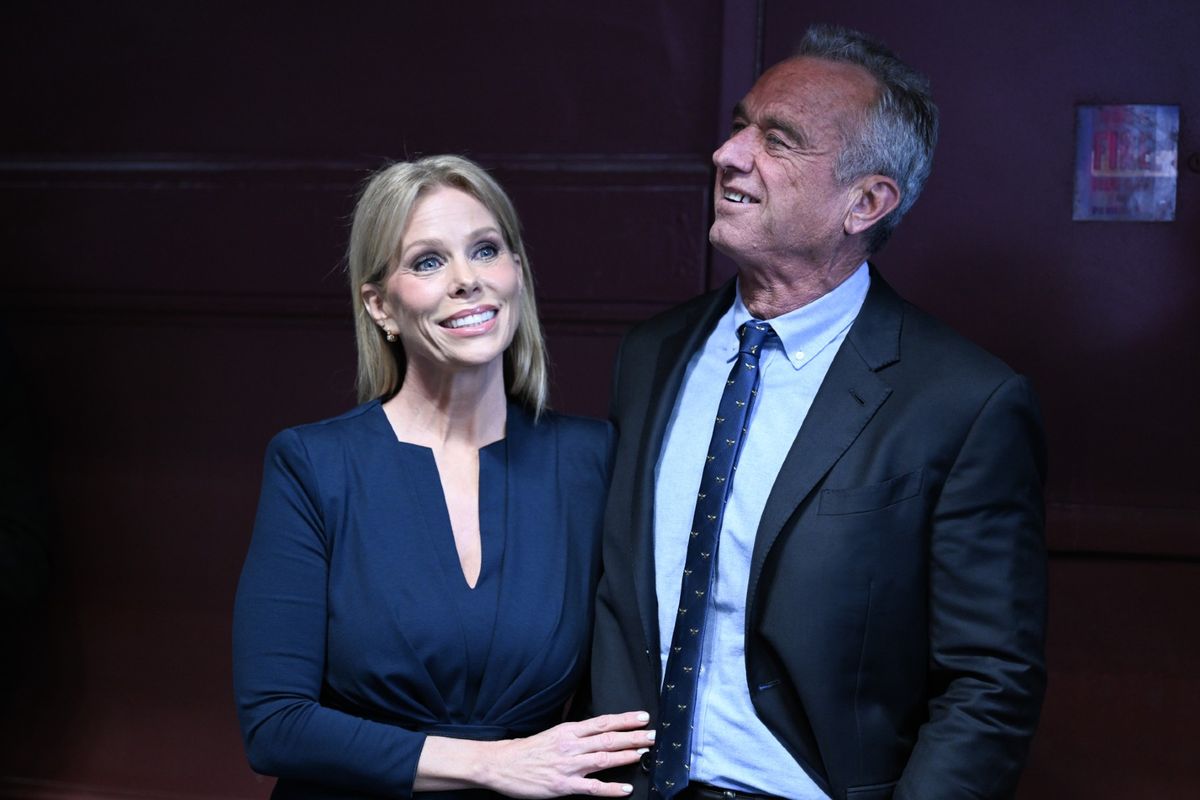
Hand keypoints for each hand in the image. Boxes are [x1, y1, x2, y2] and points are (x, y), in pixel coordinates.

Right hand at [482, 710, 652, 797]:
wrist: (501, 764)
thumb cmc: (527, 750)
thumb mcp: (552, 732)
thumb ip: (574, 732)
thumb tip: (595, 727)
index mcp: (568, 731)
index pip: (602, 722)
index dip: (624, 719)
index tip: (642, 717)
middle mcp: (571, 746)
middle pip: (608, 739)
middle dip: (632, 736)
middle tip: (652, 735)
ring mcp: (568, 766)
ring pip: (603, 759)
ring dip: (626, 756)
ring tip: (643, 754)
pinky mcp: (563, 786)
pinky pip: (592, 788)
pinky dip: (610, 789)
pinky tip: (625, 788)